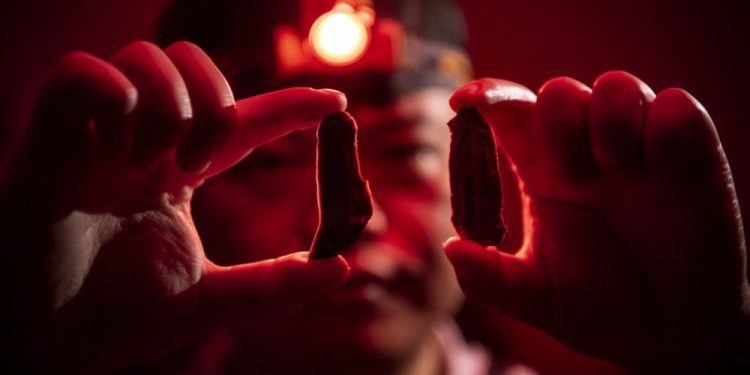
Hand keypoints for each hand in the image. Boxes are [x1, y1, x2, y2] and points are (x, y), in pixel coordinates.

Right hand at [0, 41, 348, 371]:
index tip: (335, 104)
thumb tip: (338, 266)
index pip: (242, 122)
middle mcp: (141, 145)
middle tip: (203, 161)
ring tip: (157, 161)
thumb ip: (271, 287)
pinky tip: (121, 147)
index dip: (290, 106)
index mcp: (177, 174)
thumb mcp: (209, 301)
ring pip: (145, 58)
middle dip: (216, 99)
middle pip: (191, 66)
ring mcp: (97, 138)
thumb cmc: (117, 321)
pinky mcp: (49, 142)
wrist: (50, 345)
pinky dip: (113, 96)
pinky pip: (79, 73)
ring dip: (171, 104)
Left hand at [445, 71, 748, 371]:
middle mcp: (585, 152)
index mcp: (541, 171)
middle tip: (570, 171)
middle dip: (558, 119)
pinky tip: (659, 164)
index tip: (465, 102)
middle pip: (560, 92)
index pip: (510, 114)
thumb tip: (451, 249)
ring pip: (616, 87)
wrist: (667, 334)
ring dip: (609, 117)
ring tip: (616, 167)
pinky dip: (663, 123)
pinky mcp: (689, 157)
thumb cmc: (597, 307)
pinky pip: (675, 109)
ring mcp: (637, 150)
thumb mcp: (538, 297)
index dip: (487, 96)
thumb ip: (491, 279)